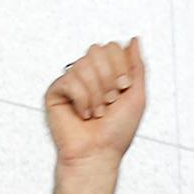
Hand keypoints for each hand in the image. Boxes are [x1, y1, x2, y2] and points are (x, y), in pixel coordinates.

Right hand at [45, 39, 145, 170]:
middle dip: (108, 78)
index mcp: (107, 73)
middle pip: (97, 50)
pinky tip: (83, 115)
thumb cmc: (117, 132)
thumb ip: (137, 66)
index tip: (123, 89)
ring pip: (83, 65)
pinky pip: (69, 80)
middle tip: (110, 101)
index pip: (112, 47)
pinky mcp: (56, 92)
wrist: (98, 154)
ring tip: (97, 112)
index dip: (120, 66)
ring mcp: (71, 82)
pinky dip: (82, 100)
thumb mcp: (137, 95)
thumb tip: (134, 39)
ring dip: (96, 93)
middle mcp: (88, 74)